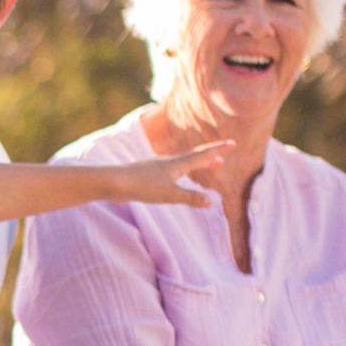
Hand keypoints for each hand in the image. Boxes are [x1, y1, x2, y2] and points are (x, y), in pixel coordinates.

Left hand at [101, 142, 231, 207]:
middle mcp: (168, 163)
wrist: (112, 182)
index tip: (233, 143)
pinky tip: (172, 180)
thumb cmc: (142, 186)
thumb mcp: (170, 194)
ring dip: (194, 166)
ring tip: (200, 168)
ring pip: (180, 165)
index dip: (219, 150)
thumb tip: (212, 202)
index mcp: (177, 164)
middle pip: (192, 159)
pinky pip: (168, 173)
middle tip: (221, 161)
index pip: (203, 155)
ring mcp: (156, 168)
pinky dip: (179, 173)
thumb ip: (190, 198)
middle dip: (208, 160)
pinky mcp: (146, 176)